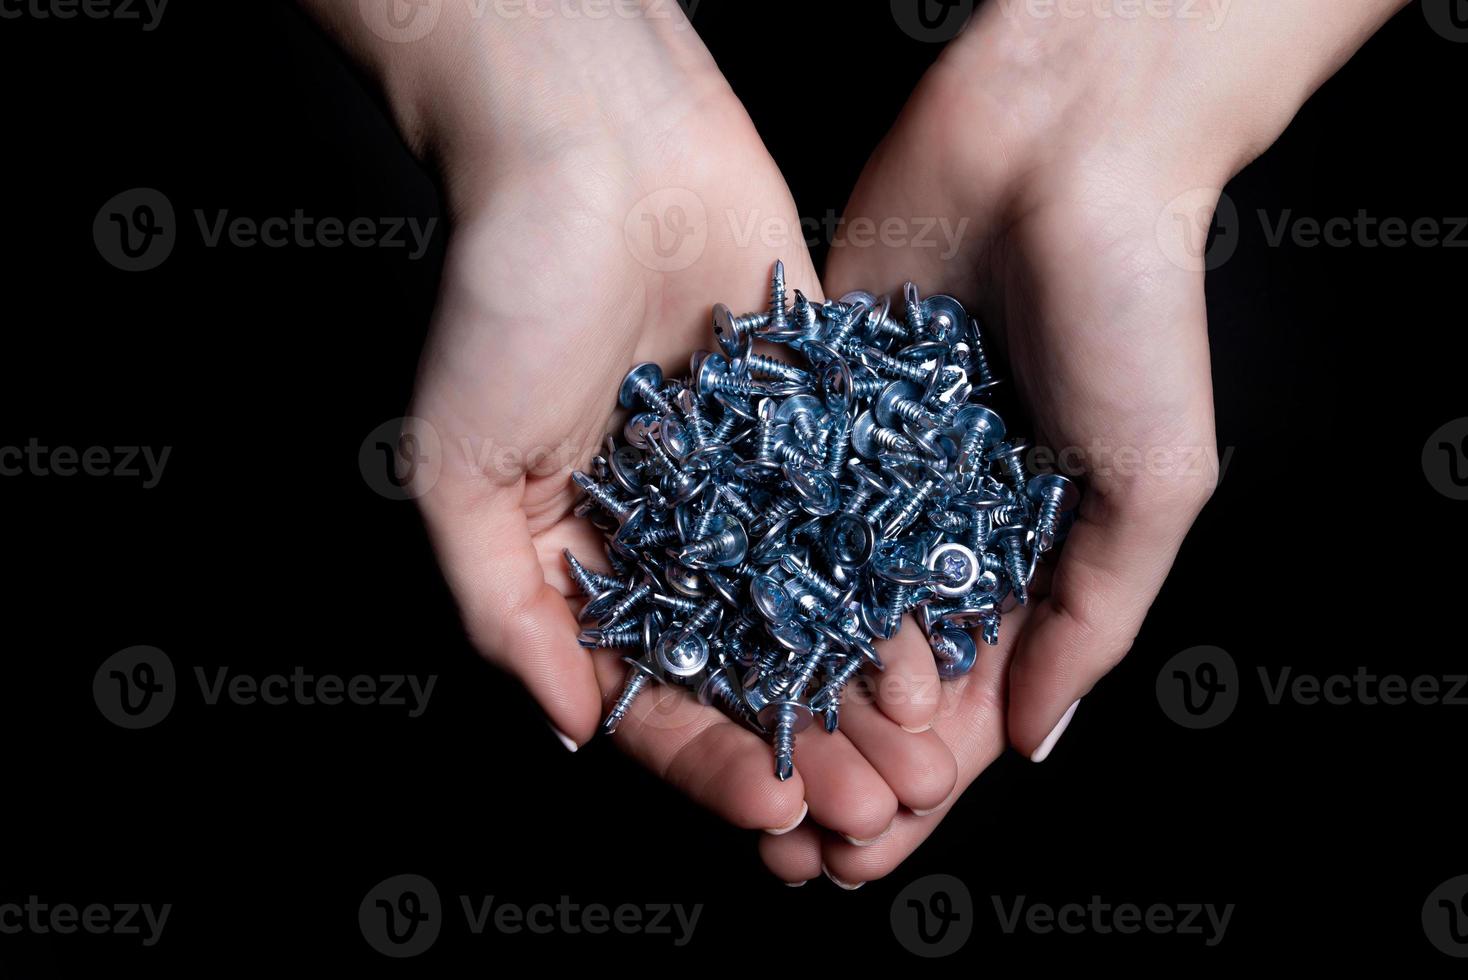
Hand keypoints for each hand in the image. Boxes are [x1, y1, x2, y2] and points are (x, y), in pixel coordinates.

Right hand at [382, 8, 958, 845]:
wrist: (600, 144)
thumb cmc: (507, 293)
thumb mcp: (459, 465)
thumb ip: (502, 607)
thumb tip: (570, 726)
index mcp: (584, 558)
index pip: (654, 695)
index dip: (713, 767)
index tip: (779, 818)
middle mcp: (673, 535)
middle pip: (750, 674)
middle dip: (810, 753)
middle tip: (875, 818)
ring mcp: (750, 487)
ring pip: (818, 620)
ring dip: (866, 701)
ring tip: (922, 763)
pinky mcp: (817, 429)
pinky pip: (862, 530)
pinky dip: (897, 598)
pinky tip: (939, 657)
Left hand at [760, 0, 1409, 885]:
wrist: (1059, 147)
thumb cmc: (1135, 312)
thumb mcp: (1150, 481)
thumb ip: (1092, 616)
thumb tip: (1034, 742)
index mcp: (1029, 560)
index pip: (968, 704)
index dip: (920, 787)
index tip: (864, 856)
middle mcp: (941, 529)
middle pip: (876, 676)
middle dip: (836, 763)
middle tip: (784, 846)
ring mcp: (869, 472)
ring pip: (811, 609)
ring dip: (777, 697)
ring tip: (731, 775)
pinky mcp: (811, 406)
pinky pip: (768, 508)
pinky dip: (739, 581)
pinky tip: (697, 652)